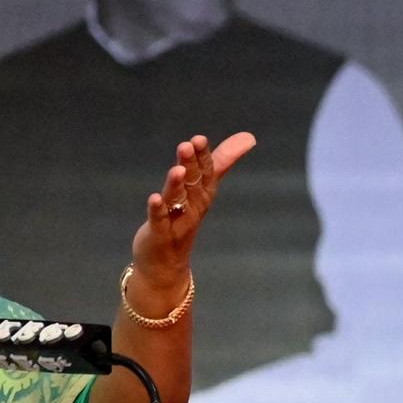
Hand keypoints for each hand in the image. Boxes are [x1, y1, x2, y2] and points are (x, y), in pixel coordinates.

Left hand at [130, 132, 255, 289]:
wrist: (166, 265)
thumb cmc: (183, 219)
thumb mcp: (201, 189)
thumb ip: (220, 163)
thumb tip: (248, 137)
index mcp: (202, 195)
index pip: (206, 173)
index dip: (203, 157)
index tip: (200, 139)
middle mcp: (192, 207)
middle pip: (193, 183)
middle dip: (191, 164)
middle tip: (188, 145)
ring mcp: (177, 222)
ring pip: (178, 200)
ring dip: (177, 185)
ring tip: (178, 169)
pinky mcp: (159, 234)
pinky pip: (159, 221)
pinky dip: (157, 210)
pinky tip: (154, 198)